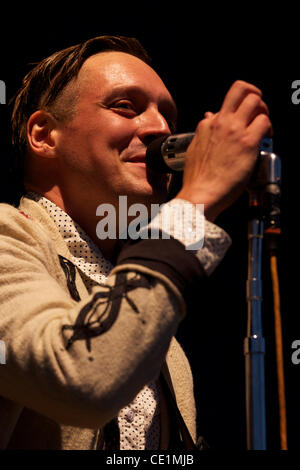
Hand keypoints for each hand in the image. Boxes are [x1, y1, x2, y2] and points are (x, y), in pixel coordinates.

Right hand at [176, 80, 271, 220]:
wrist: (200, 194)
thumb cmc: (197, 180)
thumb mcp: (194, 151)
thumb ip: (203, 134)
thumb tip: (208, 120)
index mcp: (206, 125)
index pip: (225, 107)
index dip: (236, 114)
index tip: (241, 124)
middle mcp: (220, 122)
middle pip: (240, 89)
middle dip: (254, 96)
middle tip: (258, 111)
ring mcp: (234, 130)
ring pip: (255, 100)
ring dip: (263, 110)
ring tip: (264, 126)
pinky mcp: (247, 142)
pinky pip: (264, 121)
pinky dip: (269, 128)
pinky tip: (266, 138)